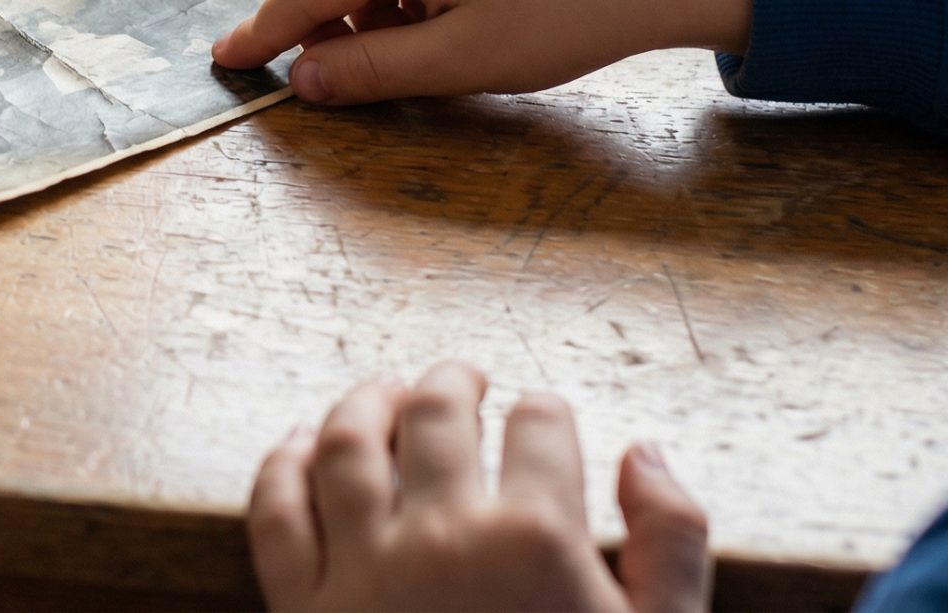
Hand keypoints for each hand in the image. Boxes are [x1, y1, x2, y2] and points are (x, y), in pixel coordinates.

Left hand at [249, 365, 709, 612]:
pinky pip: (275, 513)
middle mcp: (443, 536)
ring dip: (366, 401)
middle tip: (465, 377)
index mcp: (537, 538)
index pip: (540, 423)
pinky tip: (297, 448)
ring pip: (347, 442)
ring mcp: (362, 571)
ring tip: (386, 392)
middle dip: (456, 380)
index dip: (547, 410)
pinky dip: (281, 466)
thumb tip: (644, 452)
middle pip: (438, 412)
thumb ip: (672, 544)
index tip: (544, 414)